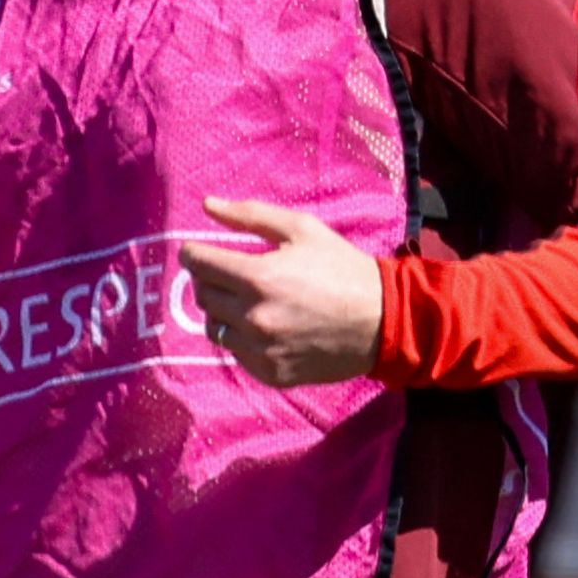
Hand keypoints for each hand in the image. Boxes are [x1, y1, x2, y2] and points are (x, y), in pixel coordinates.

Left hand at [185, 198, 386, 387]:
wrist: (384, 320)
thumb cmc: (342, 268)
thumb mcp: (303, 230)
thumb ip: (251, 215)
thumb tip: (208, 205)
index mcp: (258, 278)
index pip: (198, 264)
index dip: (193, 254)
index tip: (197, 252)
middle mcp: (252, 317)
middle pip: (203, 295)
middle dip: (211, 281)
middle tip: (233, 275)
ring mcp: (260, 348)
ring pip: (214, 327)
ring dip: (224, 312)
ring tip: (253, 301)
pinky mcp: (269, 372)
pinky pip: (236, 353)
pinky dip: (243, 338)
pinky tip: (269, 326)